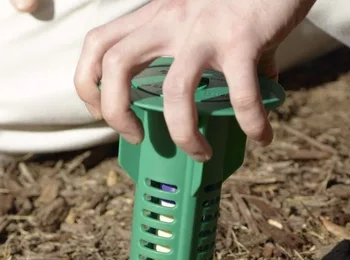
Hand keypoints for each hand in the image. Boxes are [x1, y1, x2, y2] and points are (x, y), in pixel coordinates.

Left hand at [74, 0, 313, 161]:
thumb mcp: (204, 16)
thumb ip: (207, 53)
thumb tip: (234, 95)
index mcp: (156, 16)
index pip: (98, 45)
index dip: (88, 84)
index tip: (102, 113)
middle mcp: (171, 21)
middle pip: (116, 65)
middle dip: (116, 112)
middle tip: (135, 136)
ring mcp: (204, 31)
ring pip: (174, 90)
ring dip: (182, 133)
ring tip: (200, 152)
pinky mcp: (242, 40)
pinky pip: (240, 93)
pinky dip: (250, 122)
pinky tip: (261, 135)